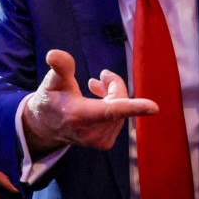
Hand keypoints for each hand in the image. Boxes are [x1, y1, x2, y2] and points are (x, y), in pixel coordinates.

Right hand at [22, 49, 158, 155]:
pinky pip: (119, 119)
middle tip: (101, 76)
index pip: (110, 111)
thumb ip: (59, 67)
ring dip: (113, 96)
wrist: (44, 127)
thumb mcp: (51, 81)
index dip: (133, 107)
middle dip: (114, 86)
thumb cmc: (50, 99)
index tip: (154, 107)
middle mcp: (91, 132)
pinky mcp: (104, 144)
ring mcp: (99, 140)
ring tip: (96, 87)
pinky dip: (113, 107)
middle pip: (119, 101)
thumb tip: (54, 54)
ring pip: (121, 110)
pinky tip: (100, 102)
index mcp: (80, 115)